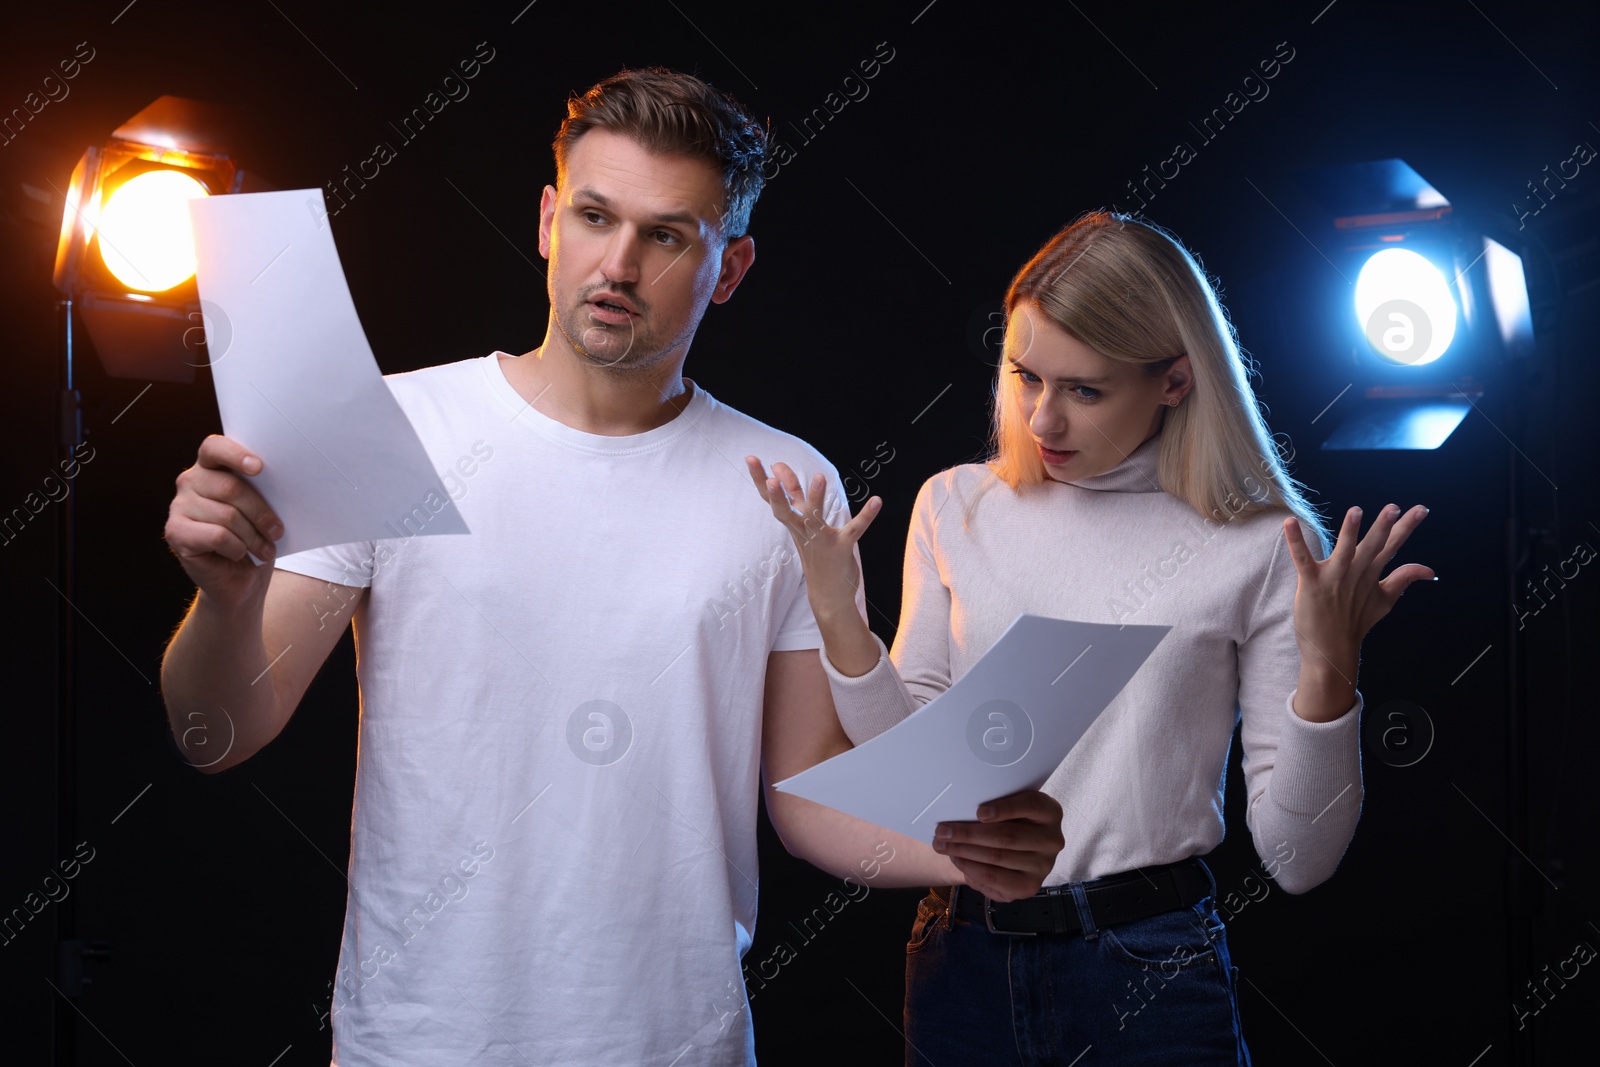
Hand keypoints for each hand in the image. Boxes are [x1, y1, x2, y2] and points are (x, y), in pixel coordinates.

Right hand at [164, 435, 282, 606]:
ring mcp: (178, 506)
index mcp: (211, 466)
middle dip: (261, 512)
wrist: (240, 579)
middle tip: (277, 531)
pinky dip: (236, 548)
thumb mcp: (264, 509)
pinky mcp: (174, 532)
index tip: (260, 468)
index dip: (236, 455)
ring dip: (253, 537)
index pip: (215, 447)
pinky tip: (240, 554)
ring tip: (265, 549)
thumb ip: (263, 490)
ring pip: (227, 515)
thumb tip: (285, 483)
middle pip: (231, 487)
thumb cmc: (255, 536)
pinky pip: (216, 536)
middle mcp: (190, 481)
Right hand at [744, 456, 879, 622]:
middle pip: (784, 512)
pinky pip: (854, 530)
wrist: (828, 595)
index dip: (759, 479)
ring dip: (816, 498)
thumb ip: (793, 497)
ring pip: (815, 518)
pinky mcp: (842, 548)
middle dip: (776, 496)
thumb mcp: (801, 525)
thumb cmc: (815, 554)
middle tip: (770, 480)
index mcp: (793, 525)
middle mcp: (803, 532)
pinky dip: (866, 516)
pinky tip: (877, 500)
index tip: (751, 458)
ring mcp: (821, 541)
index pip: (772, 500)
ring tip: (819, 477)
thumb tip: (779, 469)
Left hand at [934, 790, 1064, 901]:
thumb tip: (961, 807)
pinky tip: (957, 860)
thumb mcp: (1006, 807)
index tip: (979, 812)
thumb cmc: (1005, 821)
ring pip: (998, 858)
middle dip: (969, 833)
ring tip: (943, 845)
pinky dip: (972, 869)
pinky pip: (996, 879)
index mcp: (1050, 812)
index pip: (1031, 805)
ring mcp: (1043, 865)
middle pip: (1008, 836)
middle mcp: (1052, 839)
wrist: (1011, 849)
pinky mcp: (1030, 886)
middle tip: (942, 830)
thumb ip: (994, 804)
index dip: (1005, 808)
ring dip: (964, 851)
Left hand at [1283, 504, 1434, 679]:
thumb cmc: (1355, 622)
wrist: (1331, 651)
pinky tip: (1289, 522)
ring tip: (1356, 512)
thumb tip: (1430, 570)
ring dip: (1349, 532)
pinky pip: (1302, 558)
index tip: (1421, 509)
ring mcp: (1333, 578)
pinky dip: (1295, 541)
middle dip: (1383, 527)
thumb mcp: (1385, 599)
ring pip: (1344, 551)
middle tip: (1393, 508)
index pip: (1392, 545)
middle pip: (1372, 546)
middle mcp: (1355, 573)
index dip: (1406, 527)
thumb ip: (1404, 579)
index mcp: (1372, 573)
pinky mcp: (1310, 582)